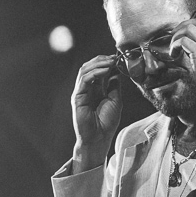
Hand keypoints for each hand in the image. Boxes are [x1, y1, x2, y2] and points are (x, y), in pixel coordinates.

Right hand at [71, 54, 121, 171]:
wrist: (99, 139)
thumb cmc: (106, 123)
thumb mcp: (115, 100)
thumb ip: (114, 85)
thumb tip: (117, 71)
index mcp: (95, 89)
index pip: (97, 69)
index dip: (106, 62)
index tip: (117, 58)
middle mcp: (86, 89)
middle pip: (89, 67)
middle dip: (102, 60)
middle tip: (113, 57)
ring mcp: (81, 92)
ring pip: (85, 70)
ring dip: (98, 64)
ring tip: (110, 62)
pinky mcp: (77, 97)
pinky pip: (84, 80)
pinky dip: (95, 73)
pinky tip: (105, 71)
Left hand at [170, 14, 195, 101]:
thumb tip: (193, 45)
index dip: (191, 25)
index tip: (183, 31)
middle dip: (182, 26)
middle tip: (175, 34)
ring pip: (189, 29)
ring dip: (177, 36)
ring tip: (173, 46)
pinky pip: (183, 41)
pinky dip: (175, 46)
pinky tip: (174, 54)